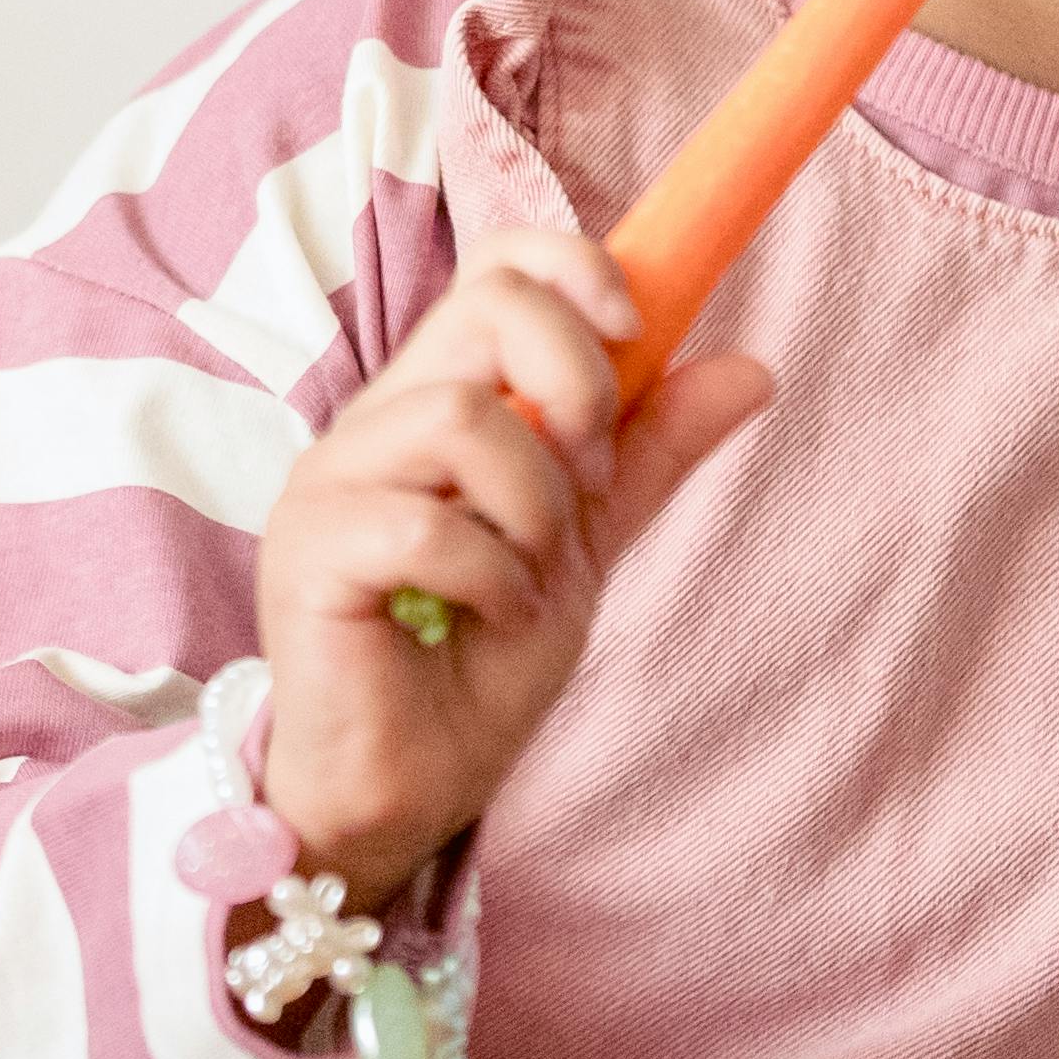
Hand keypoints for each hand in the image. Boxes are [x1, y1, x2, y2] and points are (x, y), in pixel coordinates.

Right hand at [245, 232, 773, 908]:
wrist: (407, 791)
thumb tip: (750, 366)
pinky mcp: (308, 552)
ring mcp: (331, 482)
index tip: (637, 333)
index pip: (495, 267)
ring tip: (534, 575)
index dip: (576, 268)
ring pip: (460, 416)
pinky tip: (493, 617)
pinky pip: (422, 527)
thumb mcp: (584, 547)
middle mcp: (375, 423)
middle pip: (483, 307)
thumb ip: (649, 456)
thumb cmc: (473, 664)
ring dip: (537, 504)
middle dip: (579, 382)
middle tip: (592, 480)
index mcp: (433, 401)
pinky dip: (491, 577)